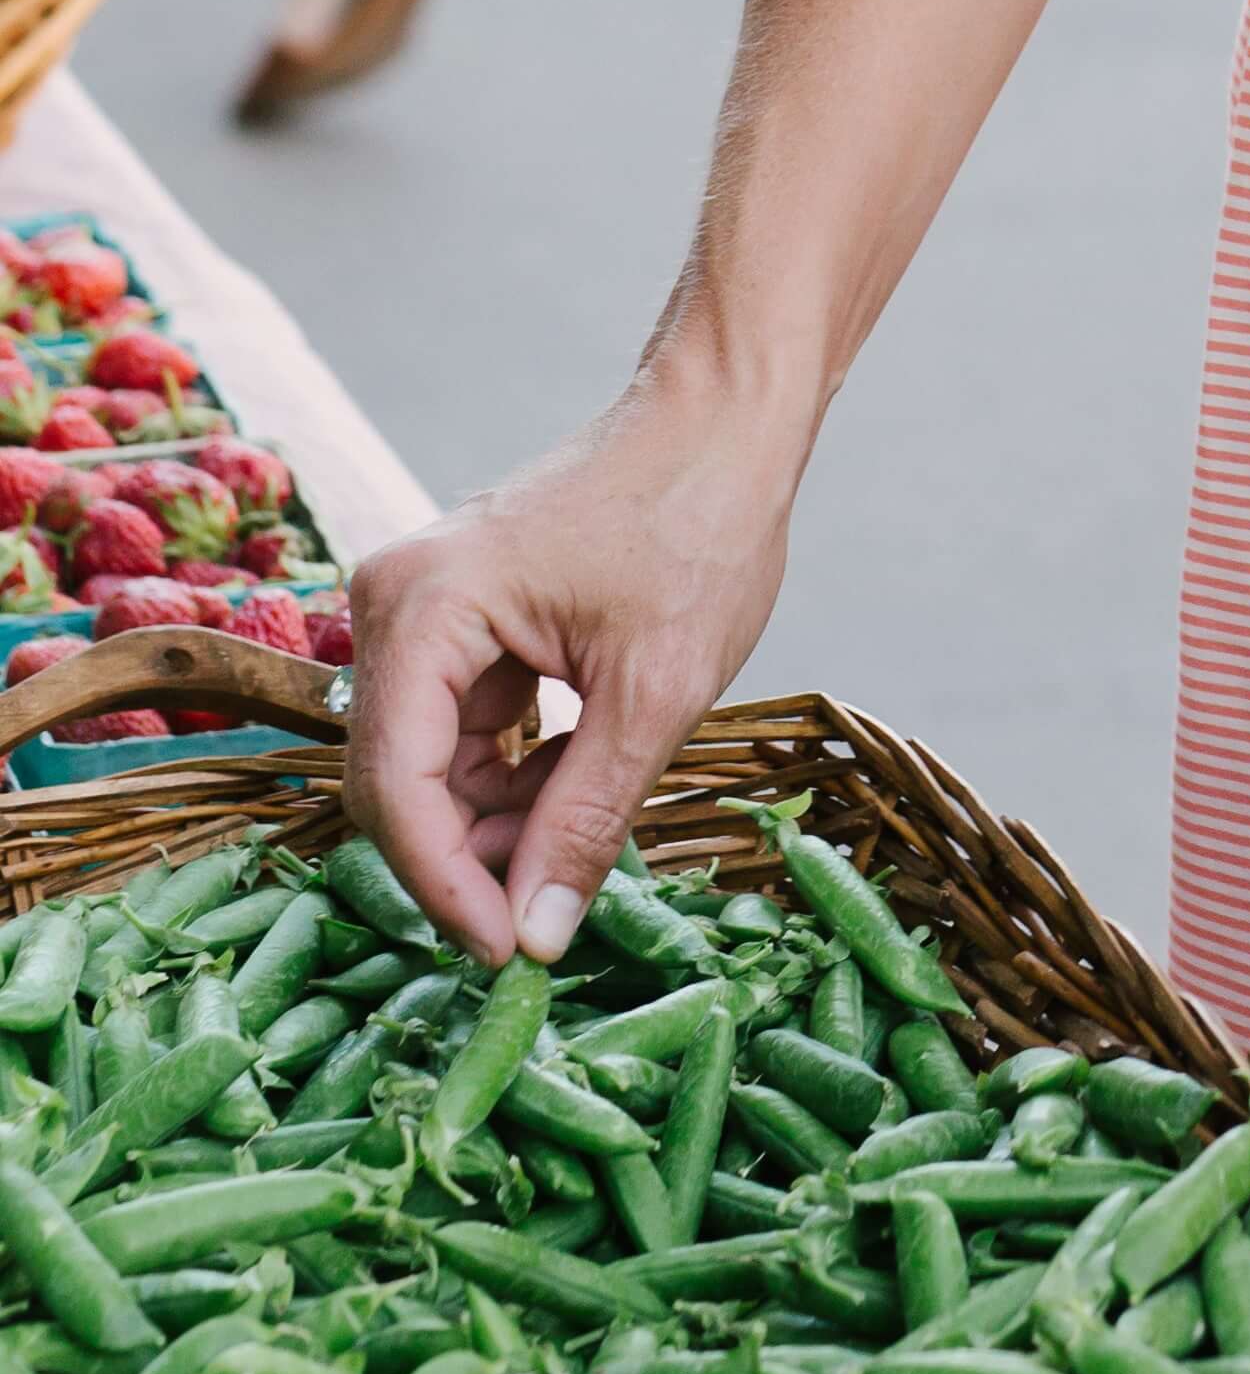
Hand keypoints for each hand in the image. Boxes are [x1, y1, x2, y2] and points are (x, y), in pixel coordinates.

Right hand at [345, 358, 799, 963]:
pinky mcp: (463, 615)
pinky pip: (465, 724)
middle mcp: (398, 600)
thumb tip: (533, 939)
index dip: (445, 887)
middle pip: (399, 778)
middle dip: (468, 858)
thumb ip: (584, 820)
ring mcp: (426, 605)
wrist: (729, 416)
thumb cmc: (700, 522)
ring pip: (434, 759)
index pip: (396, 787)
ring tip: (588, 829)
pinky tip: (580, 779)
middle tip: (548, 919)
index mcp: (424, 607)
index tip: (507, 957)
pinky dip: (517, 769)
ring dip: (499, 816)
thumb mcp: (656, 691)